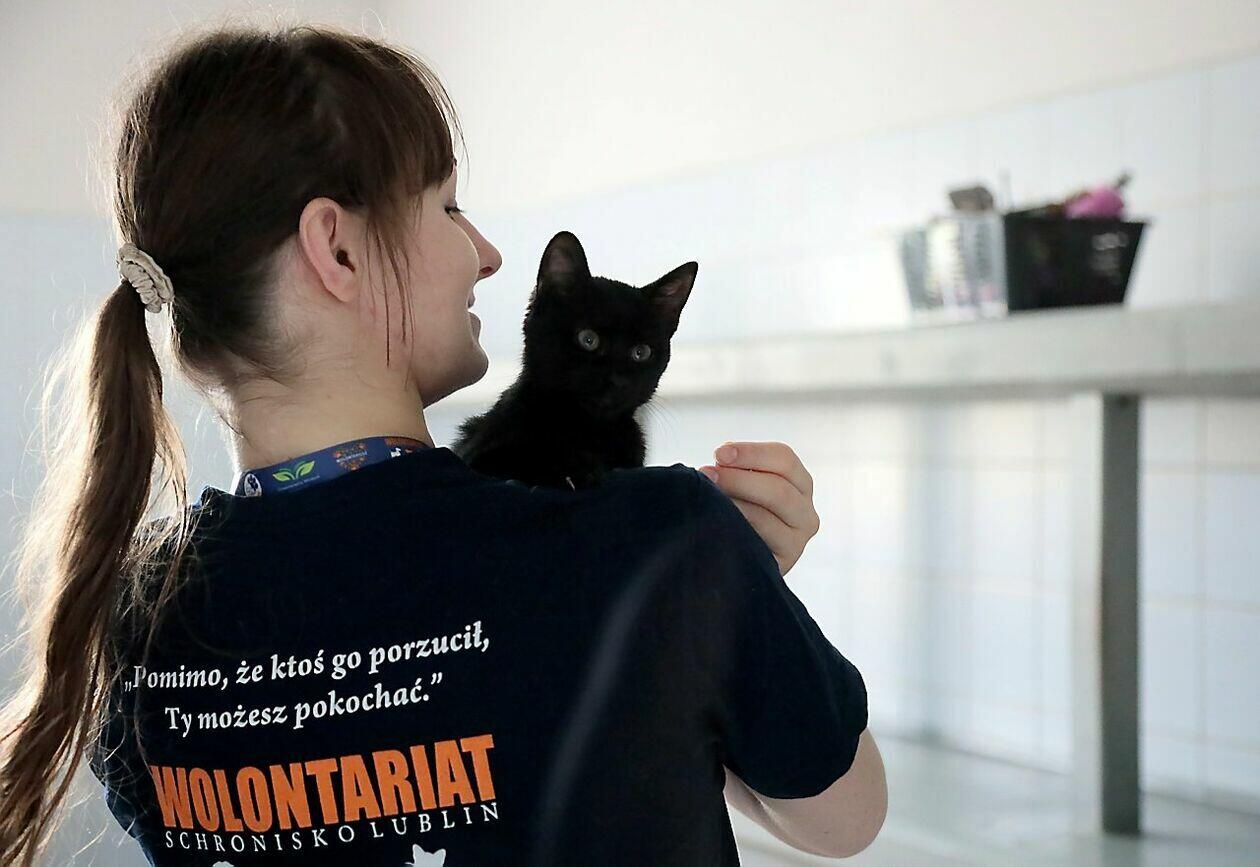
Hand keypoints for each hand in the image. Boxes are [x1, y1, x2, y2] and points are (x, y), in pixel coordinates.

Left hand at [699, 441, 819, 576]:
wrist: (737, 557)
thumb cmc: (740, 511)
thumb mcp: (746, 484)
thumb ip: (741, 468)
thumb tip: (724, 455)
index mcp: (800, 484)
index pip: (784, 459)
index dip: (751, 453)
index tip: (719, 453)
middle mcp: (806, 513)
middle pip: (778, 488)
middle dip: (738, 479)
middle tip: (708, 474)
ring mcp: (797, 541)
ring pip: (766, 516)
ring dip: (733, 503)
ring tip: (707, 496)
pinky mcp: (782, 563)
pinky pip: (757, 542)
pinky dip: (736, 527)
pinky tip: (717, 520)